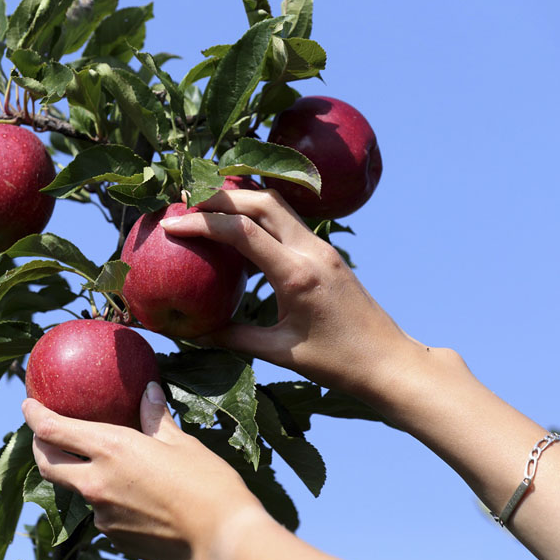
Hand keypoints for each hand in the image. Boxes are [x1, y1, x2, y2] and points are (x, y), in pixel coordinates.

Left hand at [22, 382, 265, 559]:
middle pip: (48, 464)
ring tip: (97, 460)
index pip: (53, 430)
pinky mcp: (115, 537)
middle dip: (40, 445)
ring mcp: (103, 514)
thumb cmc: (208, 485)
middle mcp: (97, 482)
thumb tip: (148, 391)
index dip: (34, 415)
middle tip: (44, 432)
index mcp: (111, 449)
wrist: (222, 539)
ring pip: (76, 488)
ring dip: (77, 472)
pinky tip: (129, 490)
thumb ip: (156, 417)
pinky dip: (105, 495)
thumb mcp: (181, 443)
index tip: (27, 404)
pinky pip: (101, 510)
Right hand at [160, 188, 425, 399]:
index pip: (243, 231)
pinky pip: (287, 221)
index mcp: (297, 275)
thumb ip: (232, 337)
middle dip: (220, 196)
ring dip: (241, 199)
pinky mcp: (326, 252)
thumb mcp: (279, 353)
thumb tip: (191, 332)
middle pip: (261, 201)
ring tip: (206, 206)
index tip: (171, 225)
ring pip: (277, 204)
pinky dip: (258, 215)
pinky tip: (238, 228)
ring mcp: (322, 248)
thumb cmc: (336, 364)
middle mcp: (312, 251)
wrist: (389, 361)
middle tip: (184, 202)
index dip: (203, 222)